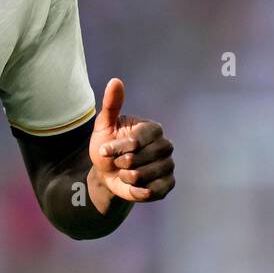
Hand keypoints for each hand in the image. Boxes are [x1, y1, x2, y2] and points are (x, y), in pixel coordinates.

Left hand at [88, 78, 174, 203]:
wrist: (108, 174)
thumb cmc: (107, 147)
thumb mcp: (104, 125)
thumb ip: (111, 104)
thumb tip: (115, 81)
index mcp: (153, 129)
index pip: (134, 141)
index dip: (116, 149)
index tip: (104, 151)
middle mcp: (165, 145)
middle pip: (137, 160)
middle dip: (119, 164)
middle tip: (118, 162)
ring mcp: (169, 165)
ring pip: (142, 176)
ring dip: (125, 177)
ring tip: (125, 172)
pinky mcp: (168, 184)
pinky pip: (151, 191)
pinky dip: (136, 191)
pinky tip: (133, 184)